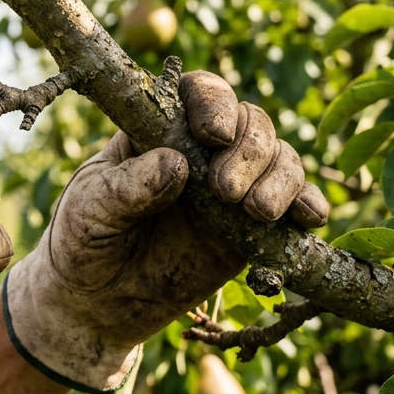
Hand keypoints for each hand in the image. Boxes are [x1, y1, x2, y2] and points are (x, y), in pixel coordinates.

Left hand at [1, 71, 328, 392]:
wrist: (99, 302)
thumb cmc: (84, 241)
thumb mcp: (91, 210)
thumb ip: (128, 187)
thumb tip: (177, 165)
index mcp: (160, 128)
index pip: (200, 92)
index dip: (215, 103)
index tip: (212, 135)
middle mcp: (203, 150)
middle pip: (251, 122)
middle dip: (250, 150)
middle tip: (225, 191)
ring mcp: (233, 186)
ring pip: (280, 158)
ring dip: (281, 178)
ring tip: (256, 212)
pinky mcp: (252, 227)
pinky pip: (294, 206)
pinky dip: (308, 206)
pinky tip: (308, 218)